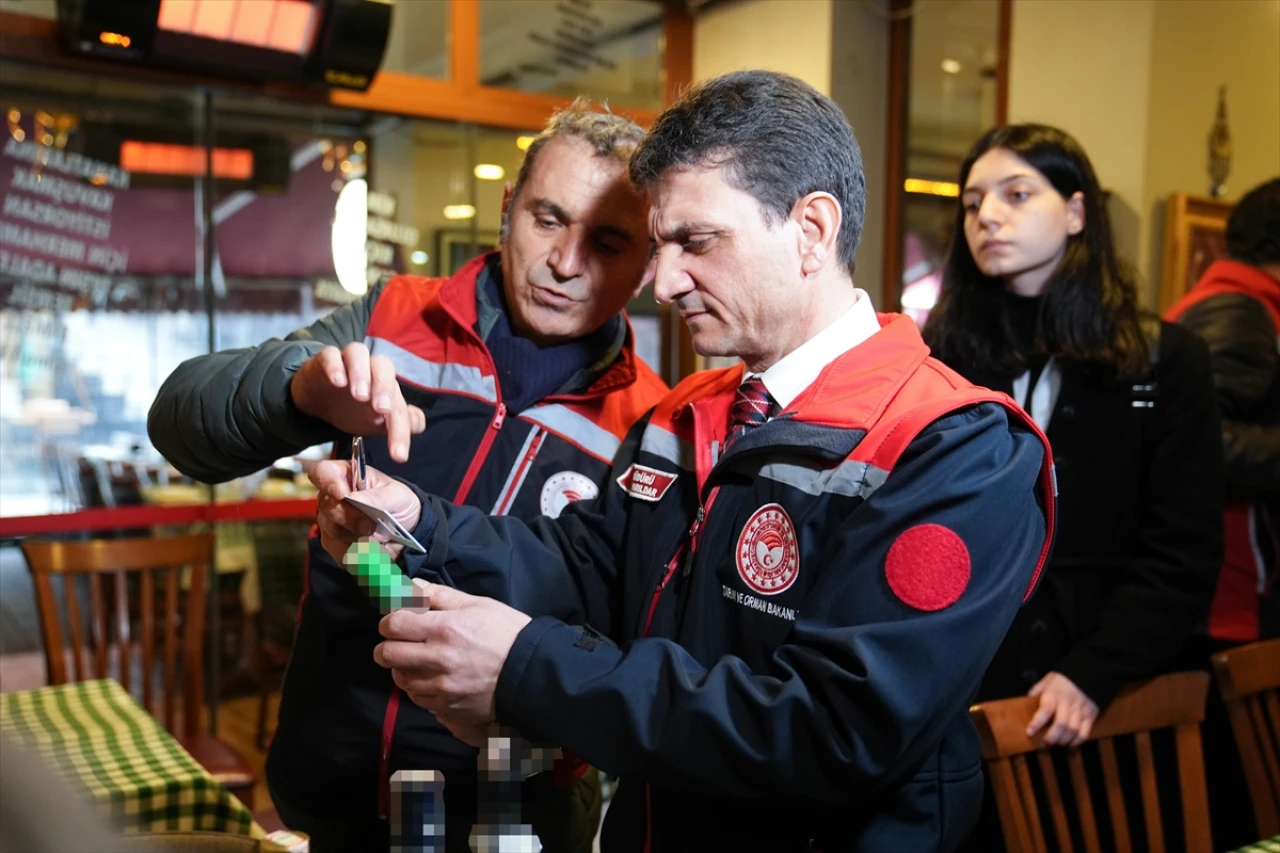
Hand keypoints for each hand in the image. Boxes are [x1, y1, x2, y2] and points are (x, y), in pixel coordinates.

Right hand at [290, 343, 425, 461]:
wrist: (318, 399)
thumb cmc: (352, 409)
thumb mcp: (374, 423)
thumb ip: (398, 424)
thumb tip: (418, 423)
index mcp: (386, 386)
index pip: (399, 404)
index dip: (401, 430)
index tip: (398, 455)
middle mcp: (370, 369)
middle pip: (383, 367)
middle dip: (384, 388)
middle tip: (382, 409)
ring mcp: (347, 361)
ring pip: (359, 353)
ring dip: (361, 373)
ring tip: (360, 395)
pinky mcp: (324, 359)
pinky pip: (330, 355)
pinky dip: (335, 366)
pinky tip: (337, 382)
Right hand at [310, 460, 421, 562]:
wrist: (407, 532)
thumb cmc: (399, 504)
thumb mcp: (396, 495)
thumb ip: (377, 496)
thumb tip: (353, 497)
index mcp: (346, 476)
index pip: (322, 472)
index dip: (327, 481)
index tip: (342, 494)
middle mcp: (332, 498)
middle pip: (326, 507)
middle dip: (352, 518)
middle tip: (371, 524)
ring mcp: (331, 522)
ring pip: (333, 532)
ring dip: (359, 537)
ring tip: (378, 536)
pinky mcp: (335, 545)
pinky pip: (341, 552)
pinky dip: (361, 553)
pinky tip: (374, 548)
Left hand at [374, 583, 531, 744]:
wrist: (532, 673)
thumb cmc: (507, 633)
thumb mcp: (478, 605)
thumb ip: (441, 595)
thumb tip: (413, 585)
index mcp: (445, 628)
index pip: (394, 624)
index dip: (388, 621)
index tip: (394, 622)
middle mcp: (438, 659)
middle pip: (388, 654)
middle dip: (387, 646)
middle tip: (397, 643)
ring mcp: (442, 687)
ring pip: (400, 679)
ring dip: (402, 669)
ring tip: (416, 662)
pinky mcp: (447, 707)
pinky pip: (418, 699)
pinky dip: (419, 688)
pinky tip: (431, 680)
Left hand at [1026, 672, 1099, 746]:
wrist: (1088, 674)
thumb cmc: (1062, 680)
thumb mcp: (1047, 680)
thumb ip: (1036, 691)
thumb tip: (1026, 703)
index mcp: (1054, 694)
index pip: (1045, 710)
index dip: (1037, 723)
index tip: (1029, 732)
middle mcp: (1068, 703)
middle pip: (1061, 724)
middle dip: (1051, 737)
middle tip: (1044, 744)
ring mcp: (1081, 710)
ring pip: (1073, 730)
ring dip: (1063, 741)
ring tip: (1055, 744)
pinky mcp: (1091, 715)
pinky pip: (1085, 732)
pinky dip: (1077, 741)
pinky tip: (1069, 744)